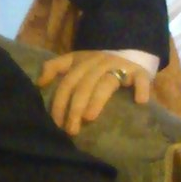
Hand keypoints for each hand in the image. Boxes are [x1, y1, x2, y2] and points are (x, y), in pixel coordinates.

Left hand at [37, 51, 152, 136]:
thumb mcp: (76, 61)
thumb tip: (40, 82)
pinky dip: (140, 89)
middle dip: (74, 108)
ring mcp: (120, 65)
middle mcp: (100, 62)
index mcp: (83, 60)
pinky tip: (140, 102)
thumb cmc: (98, 64)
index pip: (67, 81)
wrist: (131, 51)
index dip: (60, 101)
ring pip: (106, 83)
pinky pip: (141, 79)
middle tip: (70, 130)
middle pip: (83, 85)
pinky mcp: (140, 72)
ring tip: (89, 118)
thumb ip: (55, 67)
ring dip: (97, 100)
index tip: (57, 123)